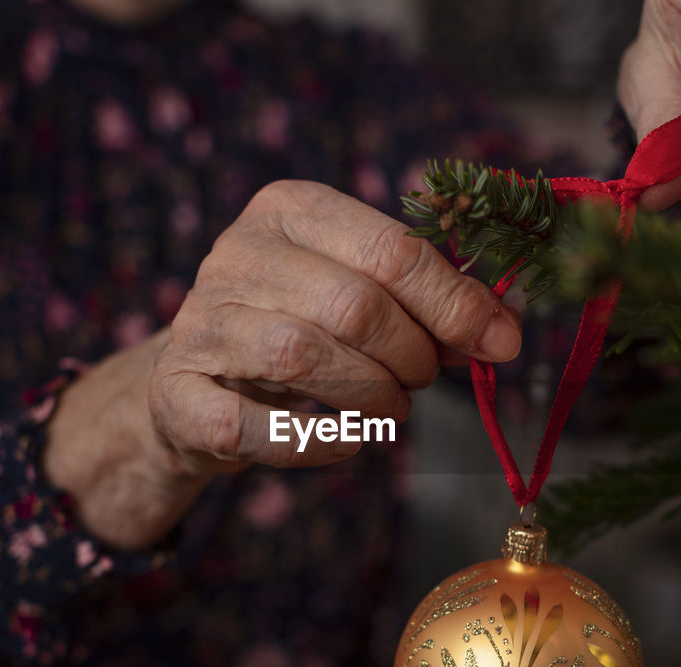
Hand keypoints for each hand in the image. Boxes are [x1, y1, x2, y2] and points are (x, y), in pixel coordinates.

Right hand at [44, 180, 520, 548]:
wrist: (196, 381)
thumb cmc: (299, 326)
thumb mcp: (361, 294)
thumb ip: (429, 305)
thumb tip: (502, 333)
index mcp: (289, 208)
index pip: (391, 249)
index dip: (455, 302)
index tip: (500, 343)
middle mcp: (236, 253)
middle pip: (355, 305)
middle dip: (412, 354)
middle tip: (422, 379)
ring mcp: (200, 322)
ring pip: (305, 357)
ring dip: (372, 396)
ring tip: (392, 407)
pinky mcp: (178, 392)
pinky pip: (256, 427)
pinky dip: (316, 444)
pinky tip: (346, 441)